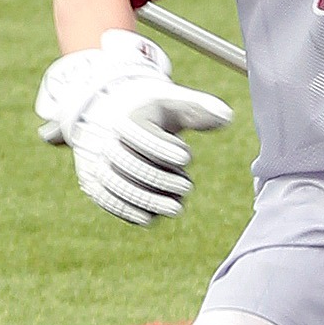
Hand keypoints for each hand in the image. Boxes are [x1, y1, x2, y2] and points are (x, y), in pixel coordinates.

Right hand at [36, 30, 232, 225]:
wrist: (121, 124)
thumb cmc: (157, 115)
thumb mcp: (177, 105)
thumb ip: (201, 110)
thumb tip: (227, 118)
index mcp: (128, 117)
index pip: (141, 133)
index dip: (163, 147)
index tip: (188, 157)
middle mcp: (108, 141)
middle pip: (130, 163)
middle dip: (161, 178)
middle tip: (188, 187)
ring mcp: (99, 164)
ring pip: (119, 186)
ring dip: (148, 200)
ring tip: (177, 208)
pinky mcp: (96, 185)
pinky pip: (108, 201)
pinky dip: (130, 212)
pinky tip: (152, 219)